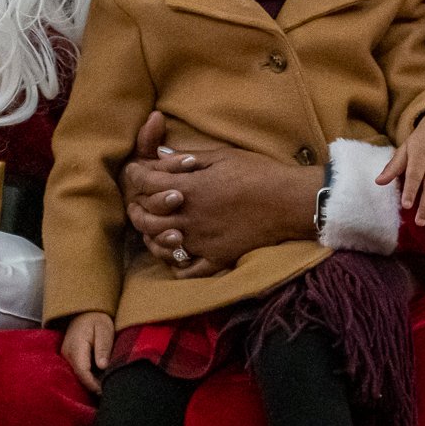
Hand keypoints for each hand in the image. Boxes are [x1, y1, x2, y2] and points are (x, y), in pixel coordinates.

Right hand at [61, 312, 115, 394]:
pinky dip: (87, 376)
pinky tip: (99, 378)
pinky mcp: (69, 357)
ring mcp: (66, 356)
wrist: (85, 311)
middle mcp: (67, 354)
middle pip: (79, 376)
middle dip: (93, 385)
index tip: (104, 390)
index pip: (82, 372)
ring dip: (90, 381)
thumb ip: (103, 348)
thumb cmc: (97, 319)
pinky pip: (77, 370)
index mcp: (76, 347)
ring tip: (105, 385)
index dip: (93, 384)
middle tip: (108, 390)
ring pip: (78, 375)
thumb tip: (102, 366)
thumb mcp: (104, 330)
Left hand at [122, 113, 323, 272]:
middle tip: (139, 199)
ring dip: (151, 233)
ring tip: (154, 224)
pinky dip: (176, 263)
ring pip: (160, 243)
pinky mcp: (216, 259)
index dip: (135, 175)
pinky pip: (186, 270)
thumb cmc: (258, 172)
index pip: (146, 183)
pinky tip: (178, 250)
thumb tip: (158, 155)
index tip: (135, 171)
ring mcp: (202, 241)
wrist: (290, 201)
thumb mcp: (221, 155)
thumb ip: (186, 158)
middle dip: (137, 205)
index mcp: (190, 188)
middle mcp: (190, 217)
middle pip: (146, 216)